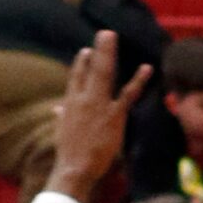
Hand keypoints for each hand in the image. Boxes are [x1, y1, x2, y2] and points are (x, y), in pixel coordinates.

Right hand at [47, 31, 150, 202]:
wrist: (74, 167)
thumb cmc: (68, 154)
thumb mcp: (62, 130)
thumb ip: (62, 116)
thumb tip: (56, 109)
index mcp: (70, 103)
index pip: (76, 78)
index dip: (81, 64)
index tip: (85, 52)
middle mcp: (83, 99)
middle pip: (90, 69)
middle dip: (98, 51)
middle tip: (105, 34)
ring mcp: (99, 105)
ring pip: (104, 73)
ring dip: (108, 53)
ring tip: (111, 36)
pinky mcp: (113, 115)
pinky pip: (128, 94)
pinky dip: (138, 80)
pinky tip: (146, 68)